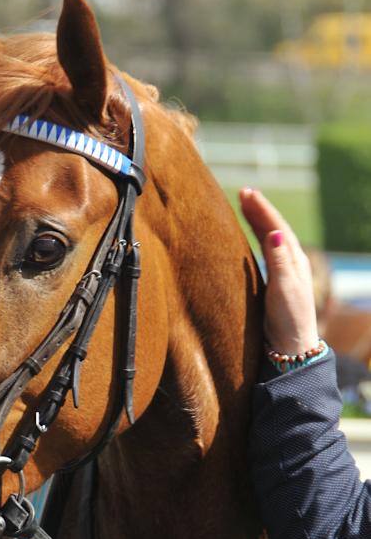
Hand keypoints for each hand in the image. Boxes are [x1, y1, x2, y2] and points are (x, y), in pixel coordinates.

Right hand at [239, 188, 319, 355]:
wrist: (291, 347)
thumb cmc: (289, 320)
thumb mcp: (285, 289)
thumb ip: (279, 261)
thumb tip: (276, 232)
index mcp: (295, 260)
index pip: (277, 227)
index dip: (262, 209)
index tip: (246, 193)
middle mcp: (291, 262)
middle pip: (274, 228)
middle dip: (259, 210)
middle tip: (243, 192)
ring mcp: (283, 272)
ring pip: (270, 238)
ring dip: (257, 221)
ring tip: (245, 205)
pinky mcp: (274, 282)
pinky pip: (265, 251)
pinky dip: (256, 237)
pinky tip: (249, 236)